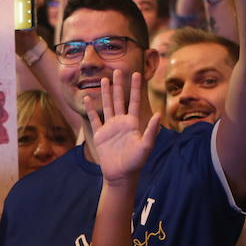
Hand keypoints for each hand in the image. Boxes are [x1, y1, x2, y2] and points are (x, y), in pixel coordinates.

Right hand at [86, 70, 159, 185]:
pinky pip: (94, 118)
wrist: (120, 175)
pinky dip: (90, 108)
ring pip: (107, 105)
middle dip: (119, 85)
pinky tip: (88, 98)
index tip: (136, 74)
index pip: (134, 101)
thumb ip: (151, 131)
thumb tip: (158, 114)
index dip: (135, 88)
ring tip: (103, 80)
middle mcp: (121, 122)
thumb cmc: (135, 162)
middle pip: (119, 99)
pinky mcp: (100, 135)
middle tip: (117, 70)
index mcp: (132, 123)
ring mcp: (109, 127)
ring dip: (105, 93)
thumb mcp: (145, 147)